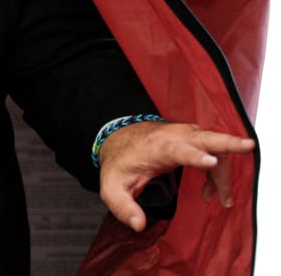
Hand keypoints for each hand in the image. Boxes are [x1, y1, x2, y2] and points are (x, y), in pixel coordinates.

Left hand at [97, 120, 255, 231]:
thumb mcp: (112, 187)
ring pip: (215, 146)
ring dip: (224, 172)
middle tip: (246, 146)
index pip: (177, 149)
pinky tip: (212, 191)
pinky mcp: (191, 137)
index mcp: (155, 147)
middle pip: (204, 137)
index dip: (195, 156)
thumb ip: (123, 207)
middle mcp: (173, 136)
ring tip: (222, 199)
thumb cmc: (118, 163)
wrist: (118, 138)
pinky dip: (219, 170)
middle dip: (227, 142)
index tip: (211, 163)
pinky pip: (213, 150)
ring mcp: (184, 134)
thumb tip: (138, 225)